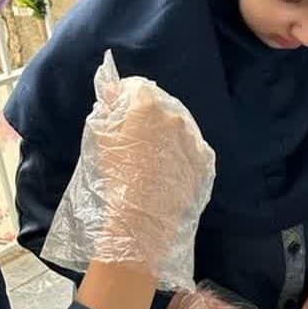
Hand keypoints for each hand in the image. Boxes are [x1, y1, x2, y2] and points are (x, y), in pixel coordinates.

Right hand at [43, 50, 214, 289]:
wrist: (142, 219)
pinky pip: (193, 151)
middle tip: (137, 144)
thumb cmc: (114, 177)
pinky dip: (183, 157)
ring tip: (154, 163)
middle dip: (150, 119)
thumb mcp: (101, 136)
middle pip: (162, 108)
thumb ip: (108, 107)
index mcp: (147, 105)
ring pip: (180, 130)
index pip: (139, 89)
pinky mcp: (206, 161)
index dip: (128, 100)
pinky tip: (169, 173)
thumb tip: (111, 88)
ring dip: (168, 138)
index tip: (122, 115)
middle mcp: (176, 116)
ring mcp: (194, 139)